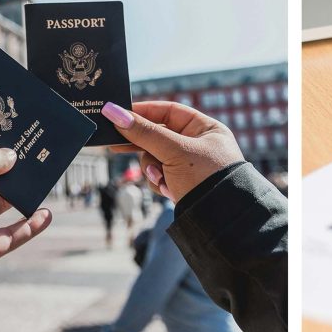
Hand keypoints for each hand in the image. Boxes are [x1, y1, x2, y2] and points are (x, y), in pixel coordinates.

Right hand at [101, 101, 244, 202]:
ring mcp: (189, 165)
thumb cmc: (204, 177)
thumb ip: (144, 132)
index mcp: (205, 128)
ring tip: (160, 178)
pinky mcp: (182, 183)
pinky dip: (159, 182)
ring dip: (152, 168)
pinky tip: (168, 190)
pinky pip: (159, 176)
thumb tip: (113, 111)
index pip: (169, 111)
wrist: (219, 219)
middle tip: (114, 145)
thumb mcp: (174, 151)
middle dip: (142, 146)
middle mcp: (198, 144)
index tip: (118, 114)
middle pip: (158, 136)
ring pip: (154, 158)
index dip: (144, 112)